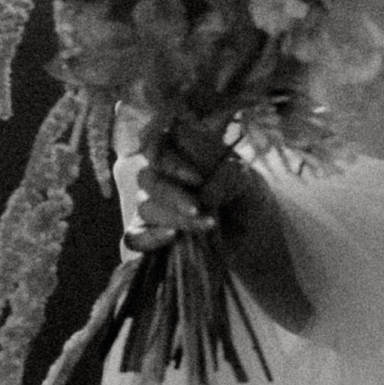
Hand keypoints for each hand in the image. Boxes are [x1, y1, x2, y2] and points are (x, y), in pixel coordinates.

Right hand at [118, 119, 252, 250]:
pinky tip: (172, 236)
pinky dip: (149, 237)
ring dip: (173, 217)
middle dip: (172, 196)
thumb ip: (223, 177)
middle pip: (147, 179)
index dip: (171, 163)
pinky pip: (134, 237)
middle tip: (197, 209)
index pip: (156, 147)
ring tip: (207, 225)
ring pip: (144, 207)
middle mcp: (159, 176)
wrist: (249, 228)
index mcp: (176, 151)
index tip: (197, 180)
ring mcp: (152, 205)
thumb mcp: (241, 178)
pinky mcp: (149, 235)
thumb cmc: (241, 193)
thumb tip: (202, 194)